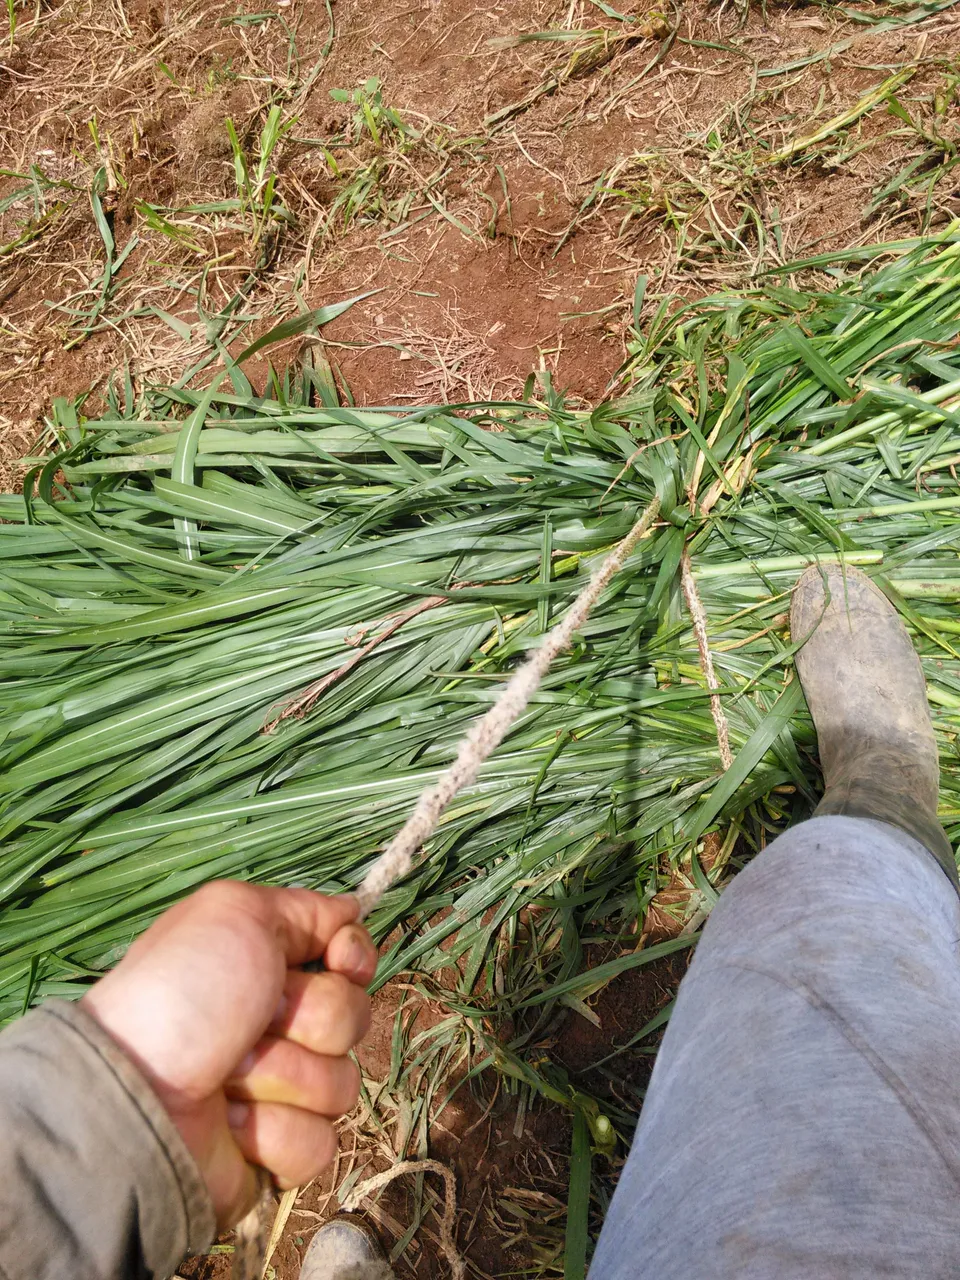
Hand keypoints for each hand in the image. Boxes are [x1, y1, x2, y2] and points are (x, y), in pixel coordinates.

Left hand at [82, 881, 376, 1227]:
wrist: (134, 1094)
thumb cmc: (180, 995)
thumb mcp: (235, 914)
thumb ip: (303, 908)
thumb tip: (352, 910)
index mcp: (272, 971)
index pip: (353, 962)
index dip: (352, 960)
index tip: (335, 962)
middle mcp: (281, 1028)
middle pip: (353, 1019)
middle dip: (307, 1019)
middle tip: (250, 1024)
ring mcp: (283, 1093)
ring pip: (341, 1084)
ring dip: (284, 1077)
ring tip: (226, 1080)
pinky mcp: (279, 1153)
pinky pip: (319, 1143)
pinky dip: (276, 1132)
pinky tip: (231, 1124)